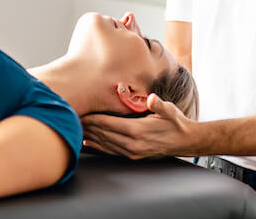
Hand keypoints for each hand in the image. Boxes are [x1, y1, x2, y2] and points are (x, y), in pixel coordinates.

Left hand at [81, 93, 196, 159]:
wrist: (185, 141)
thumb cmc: (176, 122)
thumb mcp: (170, 110)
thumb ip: (159, 105)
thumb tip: (152, 99)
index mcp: (138, 130)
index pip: (108, 124)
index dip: (92, 118)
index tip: (79, 112)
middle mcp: (132, 143)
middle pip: (102, 134)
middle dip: (86, 126)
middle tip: (70, 117)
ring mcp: (132, 151)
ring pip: (104, 144)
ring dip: (89, 136)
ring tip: (74, 128)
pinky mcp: (132, 155)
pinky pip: (110, 151)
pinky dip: (97, 147)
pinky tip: (87, 143)